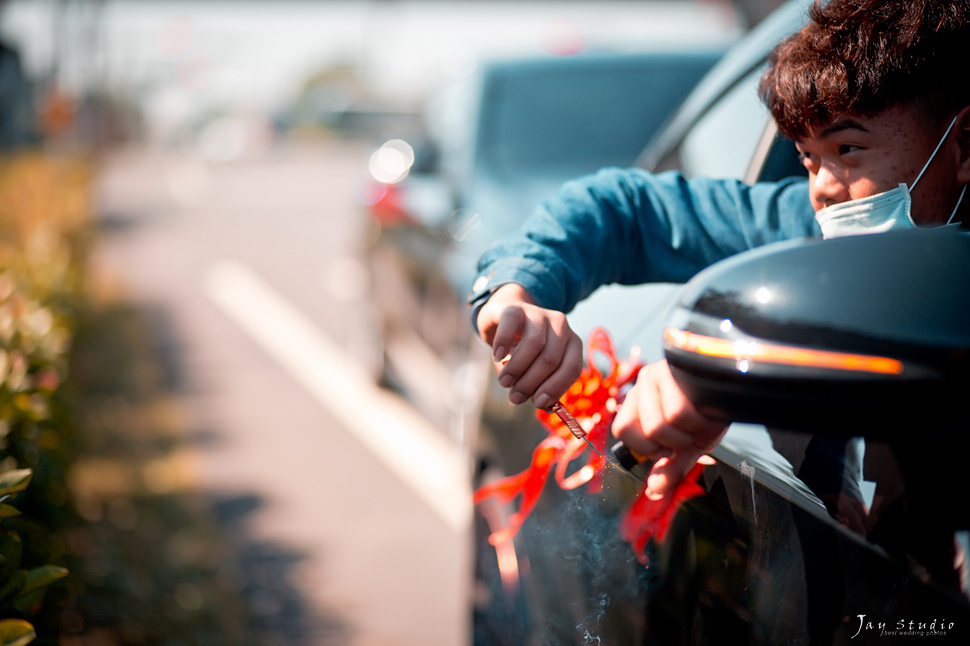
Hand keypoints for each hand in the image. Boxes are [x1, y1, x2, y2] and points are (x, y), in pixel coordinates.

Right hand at [476, 283, 583, 409]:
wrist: (504, 318)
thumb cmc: (523, 350)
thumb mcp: (536, 368)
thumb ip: (542, 386)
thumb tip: (544, 405)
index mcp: (572, 343)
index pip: (572, 368)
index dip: (556, 388)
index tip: (538, 403)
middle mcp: (561, 326)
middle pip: (551, 359)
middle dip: (531, 383)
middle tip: (514, 397)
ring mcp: (539, 314)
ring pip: (534, 343)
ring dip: (517, 368)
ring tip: (504, 382)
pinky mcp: (516, 308)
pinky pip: (511, 324)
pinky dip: (504, 343)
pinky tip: (497, 356)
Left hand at [612, 360, 727, 499]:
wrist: (737, 387)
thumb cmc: (707, 413)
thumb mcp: (687, 444)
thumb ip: (670, 468)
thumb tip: (653, 492)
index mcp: (638, 399)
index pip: (622, 430)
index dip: (648, 446)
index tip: (669, 445)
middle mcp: (643, 382)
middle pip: (645, 431)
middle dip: (672, 443)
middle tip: (687, 433)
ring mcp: (659, 371)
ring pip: (660, 424)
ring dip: (688, 434)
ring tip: (700, 423)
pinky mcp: (677, 367)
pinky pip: (680, 412)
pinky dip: (700, 423)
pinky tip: (709, 413)